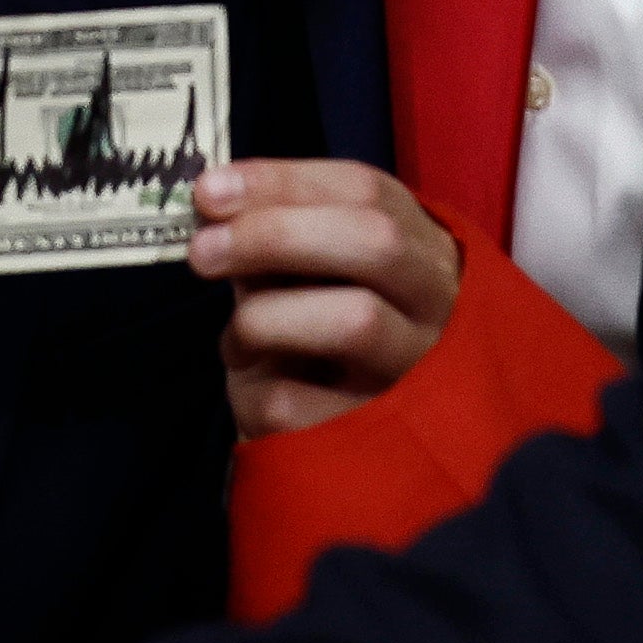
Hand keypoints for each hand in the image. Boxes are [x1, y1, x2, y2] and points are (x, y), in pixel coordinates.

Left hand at [193, 156, 460, 435]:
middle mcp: (440, 308)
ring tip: (237, 340)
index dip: (283, 182)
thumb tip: (214, 205)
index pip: (368, 191)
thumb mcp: (327, 282)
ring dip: (266, 318)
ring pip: (354, 320)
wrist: (379, 460)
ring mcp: (421, 376)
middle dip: (276, 235)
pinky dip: (251, 390)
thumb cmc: (334, 344)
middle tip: (202, 251)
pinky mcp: (383, 441)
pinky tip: (251, 390)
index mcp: (426, 252)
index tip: (209, 190)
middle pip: (375, 242)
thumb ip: (285, 241)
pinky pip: (303, 403)